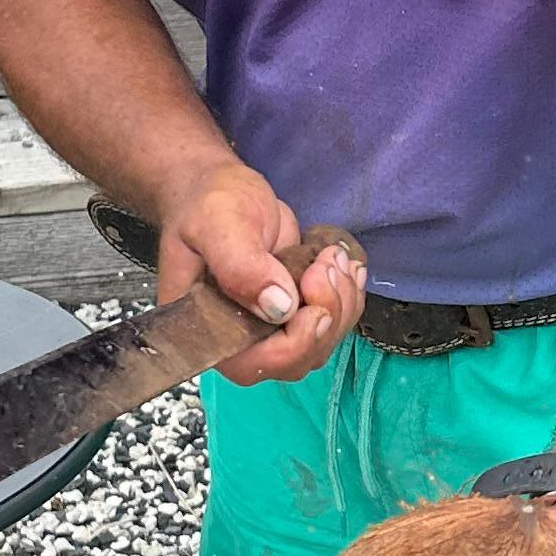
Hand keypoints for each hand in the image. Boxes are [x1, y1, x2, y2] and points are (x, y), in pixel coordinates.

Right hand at [156, 159, 364, 386]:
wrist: (220, 191)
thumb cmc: (207, 205)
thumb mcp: (218, 226)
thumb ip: (242, 266)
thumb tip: (280, 308)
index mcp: (207, 329)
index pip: (252, 365)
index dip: (292, 346)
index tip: (314, 306)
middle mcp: (237, 339)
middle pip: (296, 359)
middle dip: (326, 315)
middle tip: (327, 264)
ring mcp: (269, 329)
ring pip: (321, 342)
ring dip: (342, 302)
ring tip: (334, 256)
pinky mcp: (293, 313)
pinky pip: (332, 321)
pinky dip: (348, 295)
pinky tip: (346, 263)